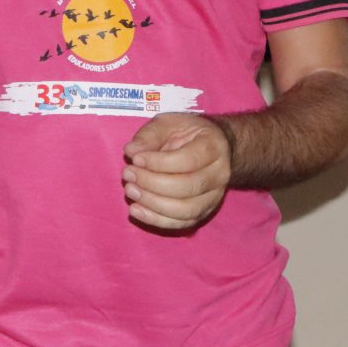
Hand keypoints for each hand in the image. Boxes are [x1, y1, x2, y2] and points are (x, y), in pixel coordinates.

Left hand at [122, 114, 230, 230]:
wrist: (211, 148)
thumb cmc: (187, 133)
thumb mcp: (168, 122)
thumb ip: (150, 135)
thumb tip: (131, 151)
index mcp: (214, 147)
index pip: (188, 160)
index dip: (158, 163)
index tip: (135, 159)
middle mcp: (219, 175)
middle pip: (187, 187)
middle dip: (152, 184)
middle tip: (128, 174)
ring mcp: (214, 197)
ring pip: (185, 210)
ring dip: (153, 204)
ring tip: (130, 191)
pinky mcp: (203, 212)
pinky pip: (181, 223)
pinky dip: (156, 220)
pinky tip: (136, 210)